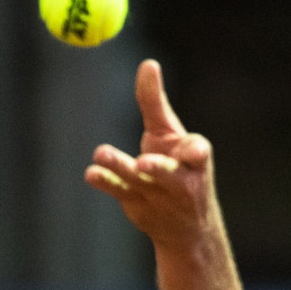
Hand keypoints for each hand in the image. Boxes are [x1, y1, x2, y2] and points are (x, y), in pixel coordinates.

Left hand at [85, 59, 217, 247]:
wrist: (185, 226)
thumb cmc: (178, 166)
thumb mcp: (169, 134)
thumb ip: (155, 103)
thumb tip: (148, 63)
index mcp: (195, 159)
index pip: (198, 153)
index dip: (195, 151)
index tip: (191, 149)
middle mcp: (180, 179)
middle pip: (167, 172)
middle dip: (157, 168)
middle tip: (143, 163)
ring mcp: (157, 195)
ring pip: (139, 181)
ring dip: (120, 167)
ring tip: (101, 153)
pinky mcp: (138, 206)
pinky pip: (120, 192)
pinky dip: (106, 181)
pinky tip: (92, 173)